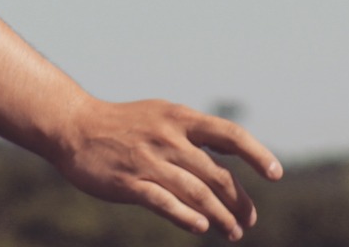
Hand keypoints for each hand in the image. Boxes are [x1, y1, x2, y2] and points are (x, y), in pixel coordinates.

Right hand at [50, 98, 281, 239]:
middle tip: (248, 221)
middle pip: (217, 175)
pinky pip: (164, 202)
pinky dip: (186, 216)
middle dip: (238, 202)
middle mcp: (168, 138)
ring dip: (220, 217)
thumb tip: (230, 152)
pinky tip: (201, 227)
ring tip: (232, 232)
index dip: (256, 154)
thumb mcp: (160, 116)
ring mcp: (148, 160)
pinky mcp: (129, 182)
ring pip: (197, 193)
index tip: (276, 174)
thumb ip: (192, 134)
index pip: (229, 134)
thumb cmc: (122, 124)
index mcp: (179, 119)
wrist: (73, 127)